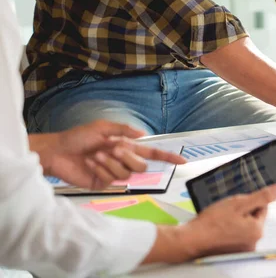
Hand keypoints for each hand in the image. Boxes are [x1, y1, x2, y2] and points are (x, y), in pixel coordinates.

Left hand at [35, 120, 185, 189]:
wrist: (57, 152)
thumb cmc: (78, 137)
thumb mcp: (102, 127)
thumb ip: (124, 130)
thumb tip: (143, 134)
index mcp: (126, 147)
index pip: (152, 153)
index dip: (167, 157)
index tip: (182, 161)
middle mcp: (123, 161)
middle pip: (141, 165)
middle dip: (128, 156)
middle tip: (112, 148)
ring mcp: (113, 173)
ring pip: (126, 173)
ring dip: (111, 162)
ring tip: (95, 155)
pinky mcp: (102, 184)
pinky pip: (111, 179)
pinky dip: (100, 169)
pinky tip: (90, 163)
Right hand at [167, 184, 275, 261]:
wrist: (192, 238)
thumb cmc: (212, 221)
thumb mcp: (239, 203)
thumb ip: (262, 196)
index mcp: (257, 230)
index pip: (262, 207)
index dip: (249, 200)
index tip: (236, 202)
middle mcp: (253, 242)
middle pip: (253, 216)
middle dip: (242, 210)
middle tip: (227, 209)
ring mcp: (243, 248)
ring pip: (244, 224)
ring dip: (235, 218)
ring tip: (222, 218)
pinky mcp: (233, 250)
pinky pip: (236, 233)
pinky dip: (229, 228)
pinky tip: (220, 226)